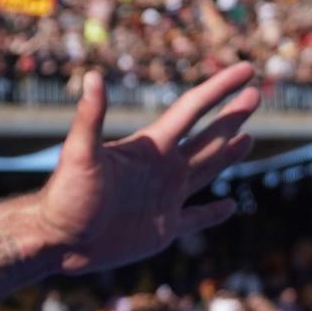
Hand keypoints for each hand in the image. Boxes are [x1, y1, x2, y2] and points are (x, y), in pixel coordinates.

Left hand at [30, 65, 259, 275]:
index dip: (219, 89)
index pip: (192, 109)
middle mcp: (161, 168)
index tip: (246, 70)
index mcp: (149, 147)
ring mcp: (164, 198)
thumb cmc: (64, 197)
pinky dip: (214, 214)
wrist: (55, 240)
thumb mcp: (78, 154)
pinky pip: (196, 219)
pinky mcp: (163, 229)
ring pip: (206, 170)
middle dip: (230, 116)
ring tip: (248, 137)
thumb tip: (92, 76)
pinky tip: (230, 206)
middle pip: (206, 136)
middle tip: (256, 94)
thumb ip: (89, 117)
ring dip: (228, 153)